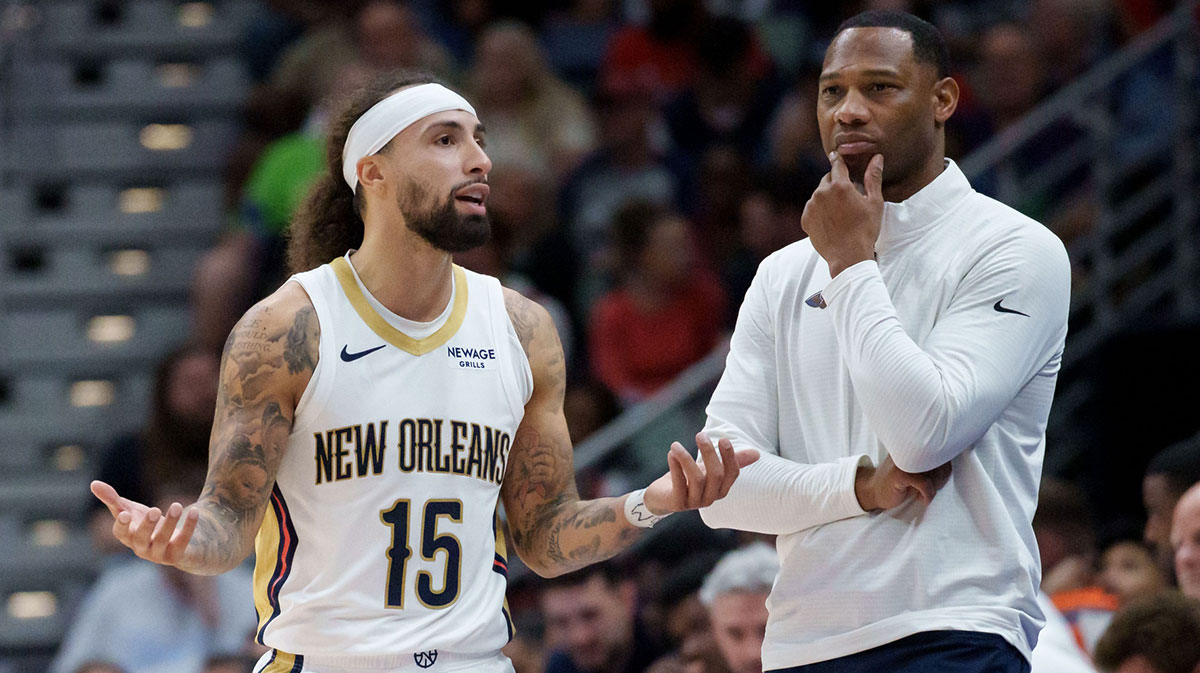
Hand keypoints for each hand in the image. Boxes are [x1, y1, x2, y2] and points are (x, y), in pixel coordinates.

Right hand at [91, 480, 198, 565]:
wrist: (178, 544)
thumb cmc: (148, 525)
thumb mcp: (132, 510)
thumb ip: (112, 499)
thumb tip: (93, 483)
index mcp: (128, 537)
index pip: (120, 534)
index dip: (121, 525)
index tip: (125, 513)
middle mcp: (141, 548)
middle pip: (141, 538)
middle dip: (147, 525)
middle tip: (155, 510)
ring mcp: (159, 554)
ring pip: (162, 540)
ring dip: (170, 523)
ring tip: (177, 505)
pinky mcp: (178, 555)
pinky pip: (183, 542)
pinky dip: (188, 527)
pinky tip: (194, 511)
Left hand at [644, 433, 759, 514]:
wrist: (663, 497)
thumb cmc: (690, 479)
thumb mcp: (710, 468)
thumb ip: (732, 461)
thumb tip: (757, 454)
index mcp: (721, 489)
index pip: (732, 474)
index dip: (730, 457)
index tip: (723, 439)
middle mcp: (710, 497)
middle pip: (716, 475)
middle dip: (709, 453)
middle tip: (700, 435)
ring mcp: (694, 502)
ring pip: (697, 479)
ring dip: (686, 458)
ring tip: (676, 445)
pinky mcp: (678, 503)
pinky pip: (678, 484)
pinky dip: (675, 467)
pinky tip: (671, 453)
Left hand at [801, 152, 884, 277]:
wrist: (848, 257)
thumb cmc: (866, 230)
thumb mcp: (874, 203)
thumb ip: (873, 178)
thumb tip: (877, 157)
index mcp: (840, 186)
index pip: (837, 165)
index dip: (839, 160)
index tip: (837, 156)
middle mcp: (821, 193)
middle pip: (827, 180)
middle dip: (836, 184)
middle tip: (848, 197)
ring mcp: (811, 206)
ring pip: (819, 194)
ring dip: (827, 198)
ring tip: (841, 213)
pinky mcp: (805, 219)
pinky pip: (812, 209)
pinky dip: (819, 211)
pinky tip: (831, 222)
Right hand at [854, 455, 951, 510]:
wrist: (873, 490)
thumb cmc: (897, 482)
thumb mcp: (914, 469)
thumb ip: (928, 463)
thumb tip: (948, 467)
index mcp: (912, 446)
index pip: (939, 450)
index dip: (945, 467)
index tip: (940, 479)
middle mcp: (907, 449)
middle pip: (938, 461)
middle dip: (941, 478)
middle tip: (934, 488)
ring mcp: (903, 461)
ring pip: (933, 472)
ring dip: (935, 487)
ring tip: (927, 493)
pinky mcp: (899, 474)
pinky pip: (925, 484)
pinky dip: (928, 494)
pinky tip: (923, 499)